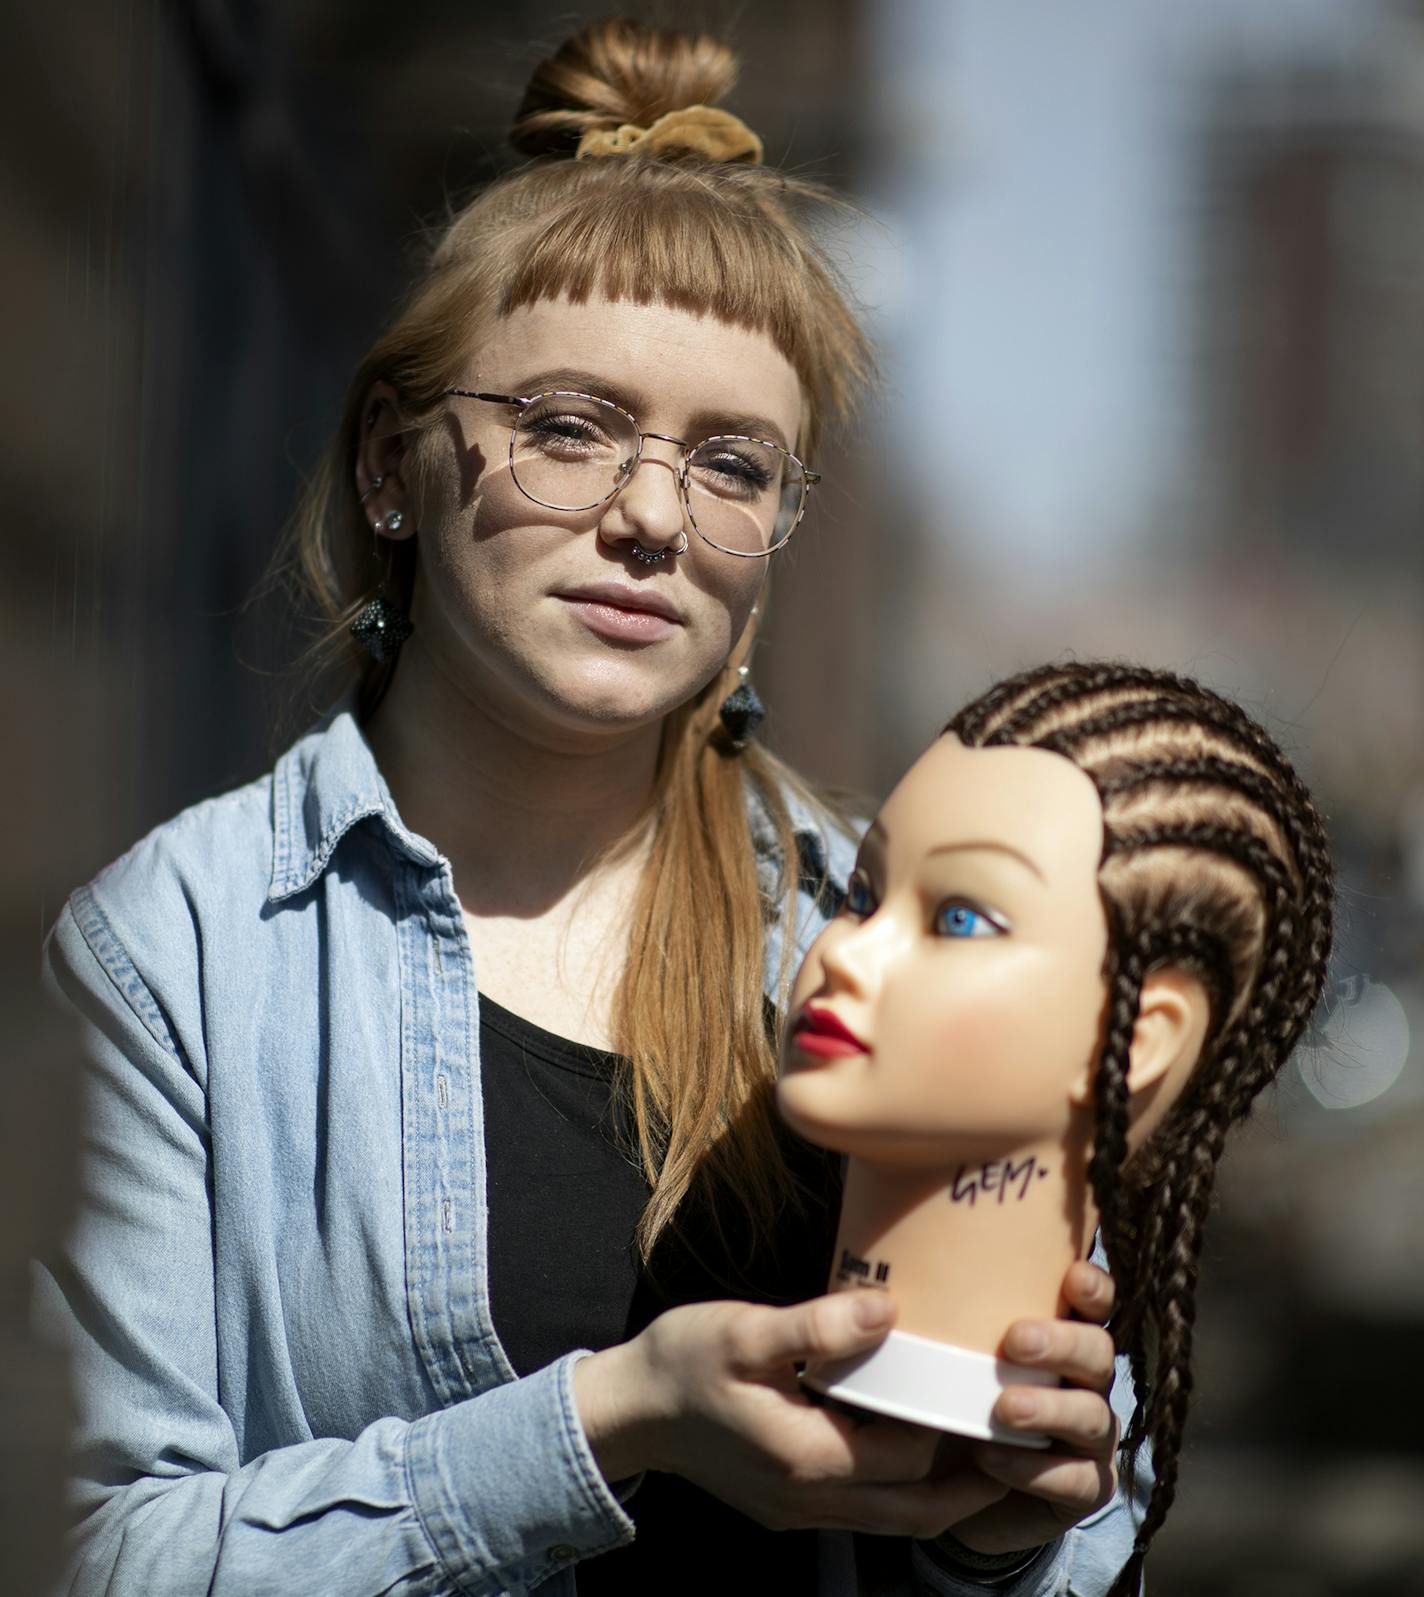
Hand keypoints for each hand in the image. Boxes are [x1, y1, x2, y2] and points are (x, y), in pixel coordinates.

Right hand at [574, 1291, 1009, 1535]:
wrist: (625, 1412)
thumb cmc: (682, 1361)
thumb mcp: (744, 1331)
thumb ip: (818, 1326)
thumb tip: (890, 1310)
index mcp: (808, 1458)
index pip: (910, 1459)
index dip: (954, 1429)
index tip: (987, 1387)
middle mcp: (811, 1499)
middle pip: (916, 1512)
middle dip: (972, 1482)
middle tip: (1019, 1440)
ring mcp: (797, 1510)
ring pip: (893, 1521)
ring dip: (941, 1493)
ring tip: (982, 1448)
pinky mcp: (786, 1504)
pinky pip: (862, 1510)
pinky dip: (900, 1490)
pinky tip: (911, 1446)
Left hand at [946, 1259, 1120, 1554]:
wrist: (945, 1486)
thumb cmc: (943, 1398)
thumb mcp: (936, 1356)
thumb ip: (932, 1320)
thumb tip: (884, 1293)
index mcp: (1059, 1337)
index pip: (1092, 1304)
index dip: (1093, 1289)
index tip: (1072, 1277)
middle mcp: (1083, 1381)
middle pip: (1098, 1353)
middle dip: (1063, 1344)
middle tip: (1015, 1341)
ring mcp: (1089, 1436)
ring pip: (1095, 1416)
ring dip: (1051, 1409)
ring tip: (1003, 1408)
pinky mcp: (1084, 1487)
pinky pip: (1082, 1480)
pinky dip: (1039, 1470)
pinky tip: (995, 1460)